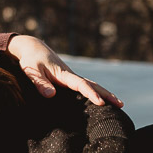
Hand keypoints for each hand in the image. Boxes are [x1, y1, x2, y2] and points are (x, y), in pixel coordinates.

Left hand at [6, 35, 121, 106]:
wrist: (33, 47)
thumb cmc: (31, 60)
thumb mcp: (31, 71)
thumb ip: (40, 83)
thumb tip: (51, 95)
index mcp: (63, 74)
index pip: (80, 84)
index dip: (91, 94)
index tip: (101, 103)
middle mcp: (70, 75)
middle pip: (92, 85)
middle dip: (106, 94)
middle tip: (121, 105)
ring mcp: (71, 77)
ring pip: (91, 85)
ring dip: (104, 93)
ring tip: (118, 104)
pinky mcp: (68, 79)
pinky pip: (85, 86)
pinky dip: (95, 92)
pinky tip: (100, 100)